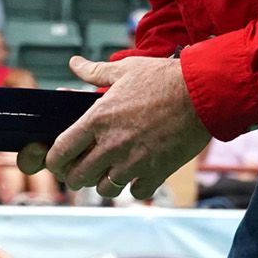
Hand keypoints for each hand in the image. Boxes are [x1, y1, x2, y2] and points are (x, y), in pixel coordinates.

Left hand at [47, 55, 210, 200]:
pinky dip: (135, 187)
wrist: (203, 92)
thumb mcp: (125, 69)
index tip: (59, 160)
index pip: (61, 152)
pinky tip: (139, 174)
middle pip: (78, 177)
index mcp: (98, 119)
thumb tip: (74, 64)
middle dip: (77, 175)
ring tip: (113, 170)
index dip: (55, 161)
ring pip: (105, 190)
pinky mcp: (156, 173)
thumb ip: (95, 72)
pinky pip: (135, 193)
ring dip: (105, 182)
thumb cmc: (164, 78)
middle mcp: (111, 144)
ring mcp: (133, 162)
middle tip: (85, 168)